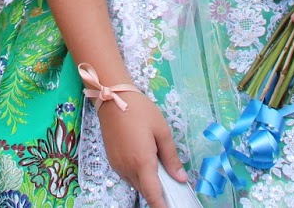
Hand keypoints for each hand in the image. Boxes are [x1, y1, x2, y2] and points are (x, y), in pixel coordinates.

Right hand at [96, 89, 186, 206]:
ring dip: (148, 181)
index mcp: (142, 162)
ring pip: (136, 183)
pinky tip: (144, 158)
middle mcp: (127, 168)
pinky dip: (138, 173)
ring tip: (157, 163)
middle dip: (158, 191)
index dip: (162, 206)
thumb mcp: (162, 131)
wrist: (112, 97)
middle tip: (171, 182)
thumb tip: (181, 177)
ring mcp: (118, 165)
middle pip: (146, 190)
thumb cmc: (140, 110)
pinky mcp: (112, 160)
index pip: (153, 195)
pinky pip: (128, 174)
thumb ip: (171, 157)